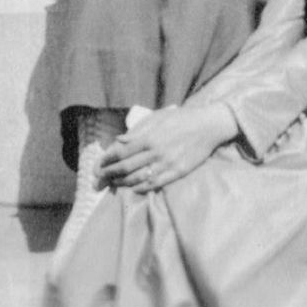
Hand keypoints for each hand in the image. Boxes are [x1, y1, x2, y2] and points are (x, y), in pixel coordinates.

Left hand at [98, 103, 239, 193]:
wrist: (208, 126)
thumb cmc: (181, 119)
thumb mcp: (158, 118)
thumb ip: (138, 130)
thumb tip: (118, 140)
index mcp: (149, 137)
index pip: (120, 152)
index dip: (106, 160)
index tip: (97, 165)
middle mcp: (156, 152)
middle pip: (126, 167)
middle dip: (109, 174)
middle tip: (99, 178)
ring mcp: (167, 164)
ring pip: (139, 178)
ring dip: (123, 182)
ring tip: (114, 183)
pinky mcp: (178, 172)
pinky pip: (156, 184)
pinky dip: (141, 188)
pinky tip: (133, 188)